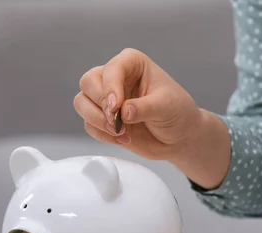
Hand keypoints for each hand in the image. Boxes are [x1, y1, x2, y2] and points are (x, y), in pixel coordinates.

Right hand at [74, 48, 201, 159]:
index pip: (111, 69)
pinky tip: (122, 139)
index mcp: (132, 63)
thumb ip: (144, 108)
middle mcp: (115, 77)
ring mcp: (107, 98)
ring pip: (82, 102)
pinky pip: (88, 124)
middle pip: (88, 82)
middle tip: (117, 121)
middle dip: (100, 105)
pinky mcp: (103, 119)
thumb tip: (123, 112)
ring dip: (97, 120)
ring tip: (121, 132)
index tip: (116, 107)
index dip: (110, 87)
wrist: (179, 137)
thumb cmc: (177, 112)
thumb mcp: (166, 106)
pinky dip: (101, 134)